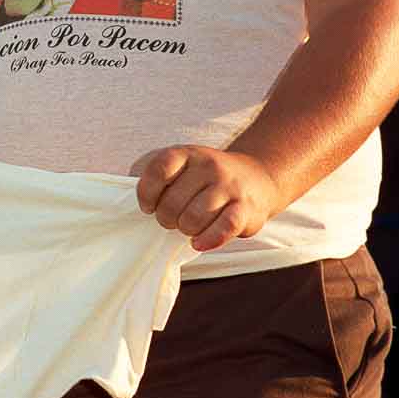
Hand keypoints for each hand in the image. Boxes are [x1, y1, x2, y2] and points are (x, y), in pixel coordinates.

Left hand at [131, 145, 282, 250]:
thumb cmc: (210, 179)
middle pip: (172, 202)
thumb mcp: (186, 167)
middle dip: (167, 218)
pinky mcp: (246, 208)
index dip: (147, 193)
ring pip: (194, 218)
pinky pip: (223, 228)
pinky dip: (207, 239)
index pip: (158, 170)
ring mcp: (229, 187)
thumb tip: (140, 204)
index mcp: (189, 154)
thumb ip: (163, 179)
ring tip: (189, 227)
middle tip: (173, 220)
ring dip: (186, 230)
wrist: (257, 178)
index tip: (149, 206)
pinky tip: (198, 243)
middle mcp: (209, 166)